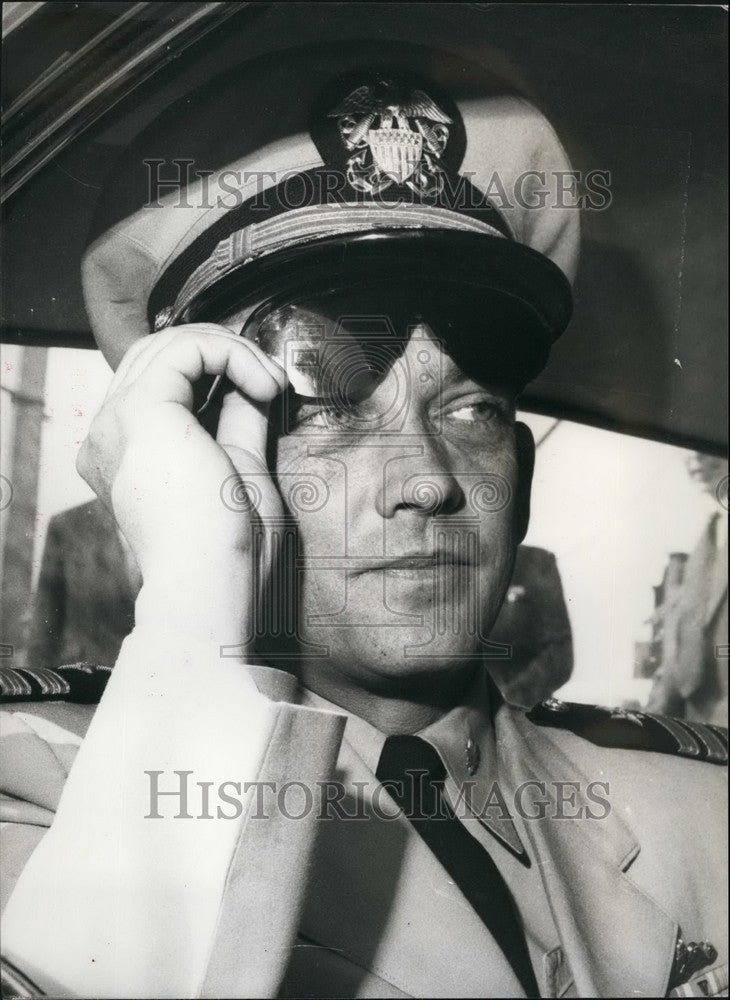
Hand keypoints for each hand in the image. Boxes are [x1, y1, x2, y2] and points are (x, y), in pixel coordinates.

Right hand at [77, 323, 287, 599]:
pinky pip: (186, 349)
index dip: (216, 372)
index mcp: (124, 455)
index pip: (160, 383)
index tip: (268, 393)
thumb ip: (236, 424)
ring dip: (231, 350)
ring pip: (168, 344)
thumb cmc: (228, 553)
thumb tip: (250, 386)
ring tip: (271, 382)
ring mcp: (117, 422)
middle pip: (156, 355)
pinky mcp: (142, 410)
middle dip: (221, 352)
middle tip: (271, 380)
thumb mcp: (237, 470)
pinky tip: (265, 384)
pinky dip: (232, 353)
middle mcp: (108, 436)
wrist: (212, 590)